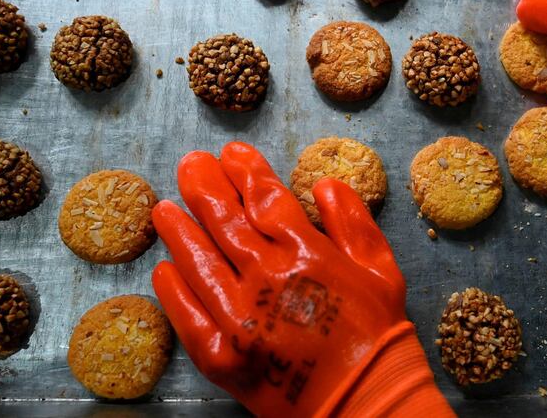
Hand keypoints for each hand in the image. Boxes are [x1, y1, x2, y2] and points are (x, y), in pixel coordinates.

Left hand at [150, 143, 452, 416]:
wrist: (367, 402)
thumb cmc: (377, 333)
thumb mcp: (382, 268)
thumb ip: (353, 221)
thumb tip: (324, 183)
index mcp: (307, 255)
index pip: (266, 199)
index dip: (246, 171)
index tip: (232, 153)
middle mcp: (267, 280)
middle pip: (225, 222)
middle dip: (205, 187)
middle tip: (190, 164)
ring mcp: (239, 320)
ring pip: (199, 263)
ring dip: (179, 231)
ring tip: (164, 207)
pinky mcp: (222, 358)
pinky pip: (188, 317)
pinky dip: (173, 291)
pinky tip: (163, 269)